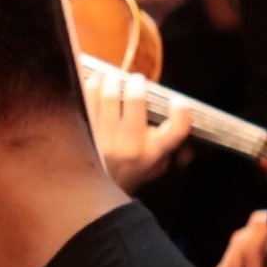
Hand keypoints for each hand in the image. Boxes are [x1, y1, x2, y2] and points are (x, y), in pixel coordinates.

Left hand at [82, 64, 192, 191]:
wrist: (99, 190)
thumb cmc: (133, 169)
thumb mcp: (158, 163)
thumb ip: (169, 142)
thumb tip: (181, 113)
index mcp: (153, 153)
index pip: (175, 131)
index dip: (181, 113)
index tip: (178, 101)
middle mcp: (130, 146)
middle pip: (135, 102)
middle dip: (136, 84)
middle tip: (136, 79)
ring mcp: (104, 140)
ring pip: (108, 98)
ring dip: (113, 80)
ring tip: (114, 76)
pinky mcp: (85, 133)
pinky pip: (87, 101)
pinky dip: (93, 85)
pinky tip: (96, 79)